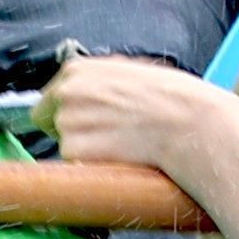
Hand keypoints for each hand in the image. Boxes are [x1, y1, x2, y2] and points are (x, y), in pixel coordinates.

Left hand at [40, 54, 238, 220]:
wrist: (191, 124)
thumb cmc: (168, 96)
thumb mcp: (128, 71)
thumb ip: (95, 81)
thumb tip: (73, 92)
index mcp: (76, 70)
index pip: (48, 99)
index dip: (68, 113)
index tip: (89, 122)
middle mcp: (65, 95)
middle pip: (52, 123)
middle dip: (76, 131)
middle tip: (111, 134)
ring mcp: (69, 125)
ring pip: (67, 146)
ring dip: (87, 150)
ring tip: (123, 143)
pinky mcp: (77, 155)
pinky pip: (77, 167)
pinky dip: (95, 167)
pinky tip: (122, 157)